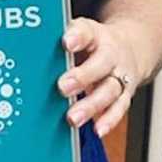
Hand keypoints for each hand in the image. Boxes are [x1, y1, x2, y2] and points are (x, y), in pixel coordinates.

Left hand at [57, 18, 139, 138]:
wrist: (131, 48)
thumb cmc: (95, 43)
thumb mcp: (80, 32)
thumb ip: (58, 40)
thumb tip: (30, 50)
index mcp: (96, 35)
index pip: (87, 32)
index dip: (77, 36)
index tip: (66, 42)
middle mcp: (111, 55)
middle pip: (101, 64)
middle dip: (82, 77)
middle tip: (62, 87)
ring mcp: (120, 75)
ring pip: (109, 90)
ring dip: (91, 105)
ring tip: (73, 117)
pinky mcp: (124, 94)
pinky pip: (119, 108)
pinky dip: (109, 120)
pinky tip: (97, 129)